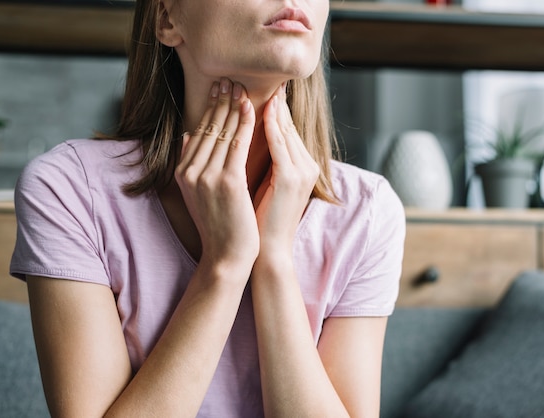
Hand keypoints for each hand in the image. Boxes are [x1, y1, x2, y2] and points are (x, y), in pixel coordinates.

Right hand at [175, 78, 258, 272]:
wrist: (226, 256)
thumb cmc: (219, 225)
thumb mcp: (197, 193)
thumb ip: (191, 164)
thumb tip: (187, 136)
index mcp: (183, 173)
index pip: (199, 132)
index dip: (210, 108)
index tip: (220, 89)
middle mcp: (191, 172)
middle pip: (209, 127)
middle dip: (221, 101)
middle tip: (231, 78)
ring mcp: (208, 177)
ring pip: (223, 132)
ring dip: (234, 106)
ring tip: (242, 86)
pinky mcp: (228, 183)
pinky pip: (238, 145)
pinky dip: (245, 124)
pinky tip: (252, 109)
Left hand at [255, 84, 319, 256]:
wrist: (268, 251)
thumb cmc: (260, 221)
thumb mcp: (261, 185)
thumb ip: (257, 162)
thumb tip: (237, 140)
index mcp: (301, 168)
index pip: (284, 131)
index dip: (270, 110)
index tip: (254, 90)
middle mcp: (307, 166)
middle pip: (286, 125)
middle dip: (270, 102)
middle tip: (253, 79)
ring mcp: (302, 171)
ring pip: (283, 130)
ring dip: (267, 106)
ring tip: (251, 86)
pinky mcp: (292, 178)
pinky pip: (279, 143)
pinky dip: (268, 124)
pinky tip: (257, 108)